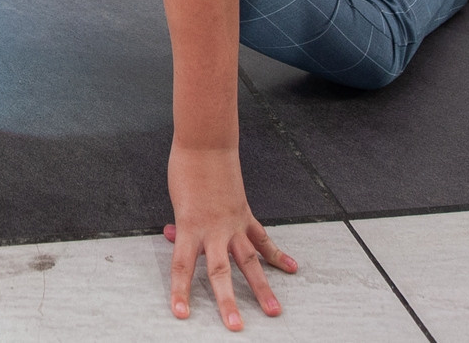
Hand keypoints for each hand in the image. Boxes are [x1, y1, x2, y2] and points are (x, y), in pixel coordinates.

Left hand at [164, 147, 296, 329]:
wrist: (205, 144)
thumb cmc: (185, 170)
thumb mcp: (177, 201)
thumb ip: (183, 226)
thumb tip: (178, 240)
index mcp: (189, 227)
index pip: (182, 267)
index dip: (180, 291)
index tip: (181, 314)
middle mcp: (213, 230)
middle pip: (221, 272)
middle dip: (228, 301)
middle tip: (236, 326)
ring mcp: (233, 224)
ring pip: (249, 262)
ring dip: (262, 289)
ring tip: (274, 311)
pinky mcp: (245, 215)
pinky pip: (262, 239)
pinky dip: (277, 255)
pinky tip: (291, 268)